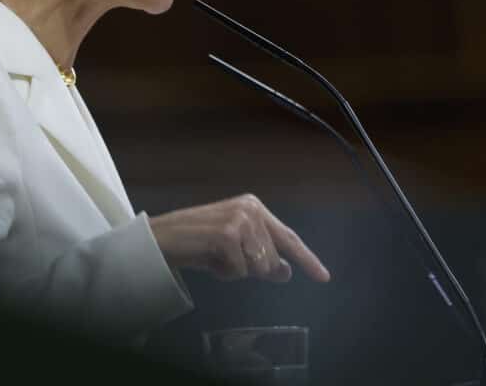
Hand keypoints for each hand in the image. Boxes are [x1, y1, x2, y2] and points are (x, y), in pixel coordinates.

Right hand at [148, 194, 329, 283]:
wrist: (161, 239)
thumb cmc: (197, 244)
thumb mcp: (235, 252)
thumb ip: (262, 259)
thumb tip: (287, 271)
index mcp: (255, 208)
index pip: (288, 238)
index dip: (307, 259)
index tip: (324, 277)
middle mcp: (251, 208)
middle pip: (272, 259)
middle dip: (251, 269)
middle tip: (223, 259)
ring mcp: (240, 219)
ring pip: (259, 266)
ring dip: (236, 271)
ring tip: (215, 257)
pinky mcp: (228, 233)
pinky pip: (240, 271)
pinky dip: (225, 273)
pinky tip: (209, 260)